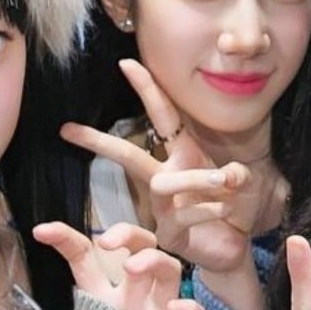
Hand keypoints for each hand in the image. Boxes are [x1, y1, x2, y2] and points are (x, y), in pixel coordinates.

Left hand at [0, 221, 202, 309]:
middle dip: (128, 235)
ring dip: (154, 260)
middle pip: (137, 249)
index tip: (41, 230)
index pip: (84, 260)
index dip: (65, 240)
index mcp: (101, 305)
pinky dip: (189, 307)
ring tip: (133, 267)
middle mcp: (132, 302)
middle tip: (108, 241)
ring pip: (168, 269)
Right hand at [61, 59, 275, 273]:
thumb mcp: (242, 182)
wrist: (235, 246)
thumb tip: (226, 176)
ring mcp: (162, 206)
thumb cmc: (235, 207)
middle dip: (99, 142)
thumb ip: (236, 174)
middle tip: (68, 129)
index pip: (162, 115)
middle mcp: (166, 176)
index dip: (147, 89)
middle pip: (128, 155)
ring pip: (165, 182)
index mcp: (182, 154)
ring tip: (228, 182)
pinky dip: (213, 208)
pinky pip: (185, 213)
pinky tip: (228, 211)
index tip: (126, 62)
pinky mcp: (168, 233)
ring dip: (200, 179)